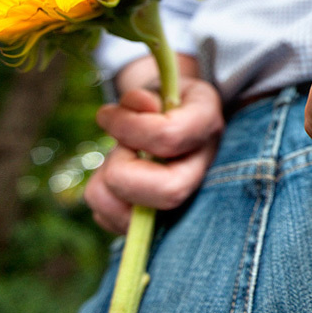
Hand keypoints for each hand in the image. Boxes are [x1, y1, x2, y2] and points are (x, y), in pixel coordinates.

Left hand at [84, 76, 224, 233]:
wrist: (173, 124)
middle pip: (167, 191)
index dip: (128, 127)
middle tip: (118, 150)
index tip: (107, 114)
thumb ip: (146, 94)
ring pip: (132, 217)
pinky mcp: (156, 225)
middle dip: (123, 170)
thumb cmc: (164, 104)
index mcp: (207, 127)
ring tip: (117, 161)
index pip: (169, 137)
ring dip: (105, 185)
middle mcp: (205, 171)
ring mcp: (184, 204)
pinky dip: (104, 199)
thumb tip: (139, 104)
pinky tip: (120, 178)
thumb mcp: (160, 87)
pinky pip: (113, 222)